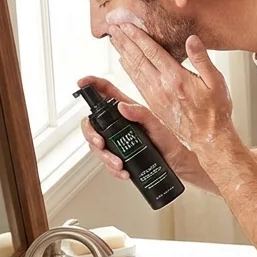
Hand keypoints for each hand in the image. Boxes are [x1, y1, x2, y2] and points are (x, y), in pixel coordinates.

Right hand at [75, 75, 203, 183]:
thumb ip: (141, 113)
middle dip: (90, 134)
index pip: (105, 92)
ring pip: (96, 145)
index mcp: (126, 110)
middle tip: (100, 144)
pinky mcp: (118, 156)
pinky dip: (112, 169)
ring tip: (119, 165)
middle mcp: (118, 124)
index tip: (82, 83)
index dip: (92, 84)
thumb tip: (122, 106)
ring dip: (104, 156)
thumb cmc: (168, 142)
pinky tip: (123, 172)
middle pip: (92, 123)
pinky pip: (106, 162)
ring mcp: (116, 140)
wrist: (175, 165)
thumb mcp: (156, 125)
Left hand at [107, 21, 234, 154]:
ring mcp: (155, 97)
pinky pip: (136, 83)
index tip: (126, 24)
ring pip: (134, 71)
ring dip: (123, 53)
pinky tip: (125, 63)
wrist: (209, 139)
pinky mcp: (154, 105)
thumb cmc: (215, 112)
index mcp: (176, 79)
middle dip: (125, 41)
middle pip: (138, 59)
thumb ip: (202, 59)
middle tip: (113, 27)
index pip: (152, 52)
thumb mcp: (216, 82)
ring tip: (115, 40)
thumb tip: (191, 40)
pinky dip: (128, 70)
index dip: (138, 36)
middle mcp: (161, 87)